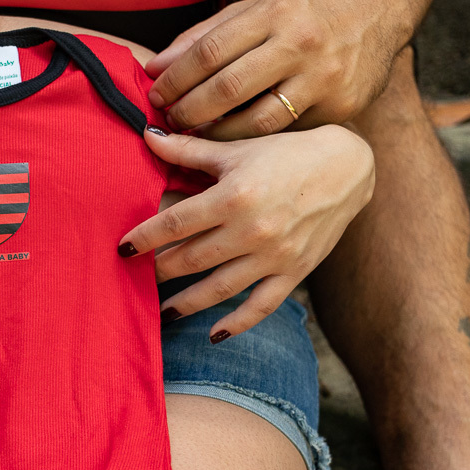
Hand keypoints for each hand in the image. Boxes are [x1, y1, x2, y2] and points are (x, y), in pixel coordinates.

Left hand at [120, 126, 373, 338]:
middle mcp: (253, 229)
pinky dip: (236, 323)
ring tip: (162, 311)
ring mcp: (274, 255)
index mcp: (234, 195)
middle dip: (160, 270)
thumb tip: (147, 134)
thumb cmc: (285, 154)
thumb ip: (188, 150)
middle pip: (192, 259)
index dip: (144, 237)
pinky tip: (212, 334)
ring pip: (219, 288)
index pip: (175, 223)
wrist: (347, 168)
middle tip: (136, 278)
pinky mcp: (294, 272)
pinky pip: (261, 306)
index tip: (122, 248)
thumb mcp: (236, 150)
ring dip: (186, 303)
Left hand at [146, 0, 399, 139]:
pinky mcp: (338, 108)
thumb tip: (155, 67)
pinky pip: (284, 135)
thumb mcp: (254, 11)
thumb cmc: (299, 17)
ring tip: (196, 135)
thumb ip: (204, 36)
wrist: (375, 15)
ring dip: (217, 134)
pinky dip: (252, 144)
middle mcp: (300, 45)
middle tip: (172, 121)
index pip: (210, 50)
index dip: (176, 77)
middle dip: (191, 110)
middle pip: (229, 87)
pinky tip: (231, 146)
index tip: (155, 94)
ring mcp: (322, 79)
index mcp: (274, 14)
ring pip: (256, 121)